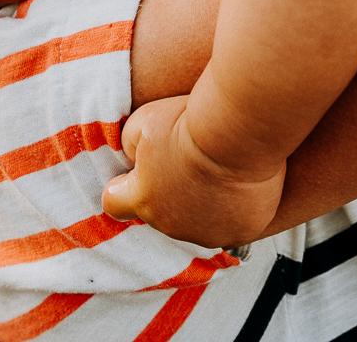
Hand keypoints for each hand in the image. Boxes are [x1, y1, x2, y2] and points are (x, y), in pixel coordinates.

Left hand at [102, 95, 284, 248]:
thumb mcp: (143, 123)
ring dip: (203, 201)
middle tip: (189, 162)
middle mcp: (173, 225)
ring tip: (220, 169)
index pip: (114, 205)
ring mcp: (210, 232)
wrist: (240, 131)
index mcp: (143, 200)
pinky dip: (235, 207)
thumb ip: (130, 145)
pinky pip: (233, 223)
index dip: (123, 187)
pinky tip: (242, 182)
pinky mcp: (242, 230)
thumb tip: (135, 158)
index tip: (139, 172)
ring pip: (199, 221)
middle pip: (162, 212)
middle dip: (170, 192)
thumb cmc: (190, 123)